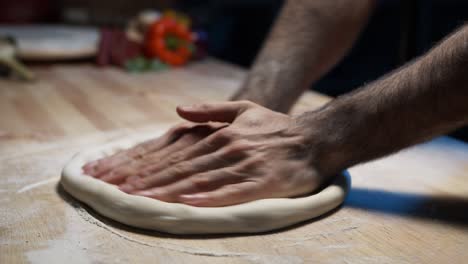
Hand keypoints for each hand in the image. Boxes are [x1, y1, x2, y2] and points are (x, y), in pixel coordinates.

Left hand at [83, 101, 328, 206]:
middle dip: (148, 181)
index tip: (123, 178)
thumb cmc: (277, 127)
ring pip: (200, 181)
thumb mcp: (244, 109)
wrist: (315, 139)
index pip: (177, 154)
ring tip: (142, 201)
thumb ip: (210, 110)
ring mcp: (244, 166)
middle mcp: (227, 149)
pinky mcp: (262, 182)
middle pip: (181, 169)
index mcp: (219, 135)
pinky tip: (189, 205)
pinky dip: (210, 199)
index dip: (148, 167)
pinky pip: (233, 193)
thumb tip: (178, 110)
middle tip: (120, 192)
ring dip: (169, 192)